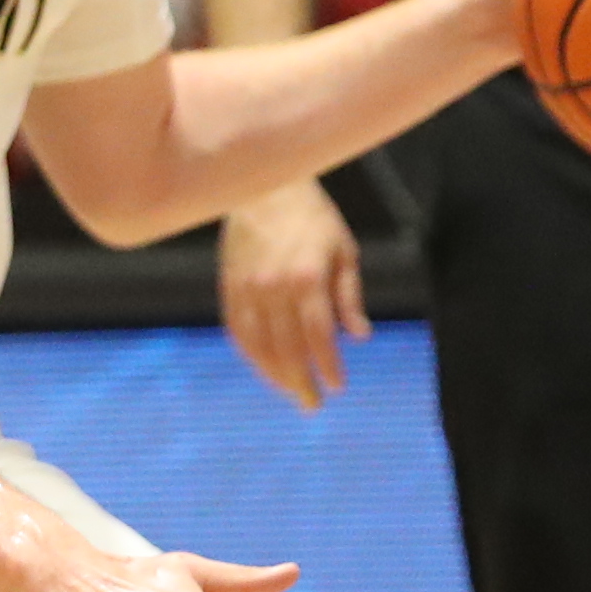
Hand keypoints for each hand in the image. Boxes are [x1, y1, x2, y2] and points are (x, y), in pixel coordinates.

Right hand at [220, 180, 367, 411]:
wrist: (263, 187)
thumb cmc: (312, 218)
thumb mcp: (343, 251)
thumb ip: (349, 296)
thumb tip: (360, 337)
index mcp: (307, 278)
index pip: (319, 335)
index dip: (328, 365)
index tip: (337, 386)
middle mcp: (274, 288)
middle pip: (287, 349)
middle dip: (301, 381)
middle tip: (312, 404)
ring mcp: (247, 289)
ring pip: (259, 346)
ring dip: (274, 375)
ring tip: (290, 391)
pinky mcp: (229, 287)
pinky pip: (238, 331)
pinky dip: (251, 355)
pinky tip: (264, 368)